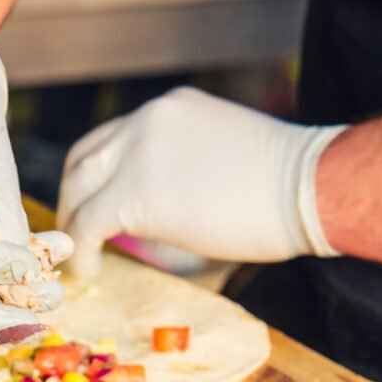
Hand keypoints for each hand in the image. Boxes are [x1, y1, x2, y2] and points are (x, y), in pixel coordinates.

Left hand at [57, 87, 346, 276]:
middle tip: (78, 234)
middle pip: (84, 158)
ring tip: (81, 257)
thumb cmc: (288, 185)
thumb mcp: (224, 156)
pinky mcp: (132, 195)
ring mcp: (135, 154)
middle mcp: (145, 121)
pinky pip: (86, 225)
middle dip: (75, 198)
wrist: (308, 188)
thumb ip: (184, 167)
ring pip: (78, 189)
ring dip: (73, 224)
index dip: (98, 175)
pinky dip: (81, 251)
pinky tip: (91, 272)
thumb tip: (165, 208)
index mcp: (169, 109)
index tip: (98, 204)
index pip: (113, 138)